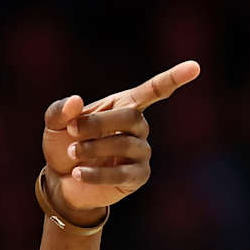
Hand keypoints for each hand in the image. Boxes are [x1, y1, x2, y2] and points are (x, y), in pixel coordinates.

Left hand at [41, 60, 200, 219]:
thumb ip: (60, 111)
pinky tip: (78, 173)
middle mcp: (139, 127)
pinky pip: (122, 173)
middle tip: (72, 132)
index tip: (195, 67)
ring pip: (126, 144)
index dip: (174, 78)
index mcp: (124, 106)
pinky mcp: (137, 177)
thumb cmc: (63, 145)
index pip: (154, 90)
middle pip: (132, 117)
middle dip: (99, 124)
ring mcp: (141, 152)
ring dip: (95, 148)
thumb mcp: (54, 125)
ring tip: (73, 153)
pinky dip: (96, 173)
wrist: (61, 182)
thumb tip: (76, 101)